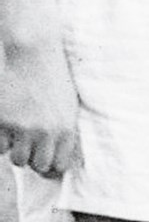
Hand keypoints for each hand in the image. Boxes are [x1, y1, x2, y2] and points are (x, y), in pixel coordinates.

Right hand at [0, 42, 80, 177]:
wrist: (34, 55)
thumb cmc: (53, 80)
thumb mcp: (68, 107)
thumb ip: (63, 134)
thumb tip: (55, 165)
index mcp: (66, 128)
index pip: (60, 165)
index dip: (52, 166)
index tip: (47, 162)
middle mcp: (45, 131)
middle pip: (37, 166)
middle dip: (34, 159)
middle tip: (31, 146)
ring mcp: (22, 127)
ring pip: (17, 159)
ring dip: (17, 150)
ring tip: (20, 133)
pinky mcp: (3, 122)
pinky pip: (0, 147)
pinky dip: (2, 140)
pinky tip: (8, 124)